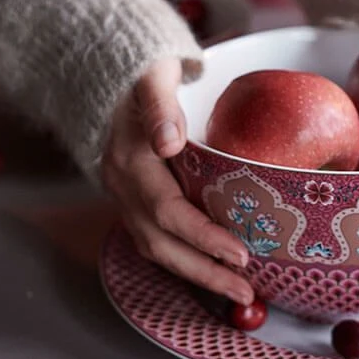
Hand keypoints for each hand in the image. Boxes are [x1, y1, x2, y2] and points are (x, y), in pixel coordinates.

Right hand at [102, 58, 251, 303]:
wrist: (112, 68)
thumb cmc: (144, 68)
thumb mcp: (153, 72)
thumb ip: (159, 103)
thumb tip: (169, 141)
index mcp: (131, 158)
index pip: (167, 210)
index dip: (203, 236)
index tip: (240, 253)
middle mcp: (123, 184)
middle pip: (161, 242)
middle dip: (204, 271)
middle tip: (246, 290)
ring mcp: (125, 195)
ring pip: (156, 247)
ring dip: (196, 272)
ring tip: (238, 289)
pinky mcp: (134, 198)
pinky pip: (157, 238)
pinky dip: (186, 258)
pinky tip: (215, 268)